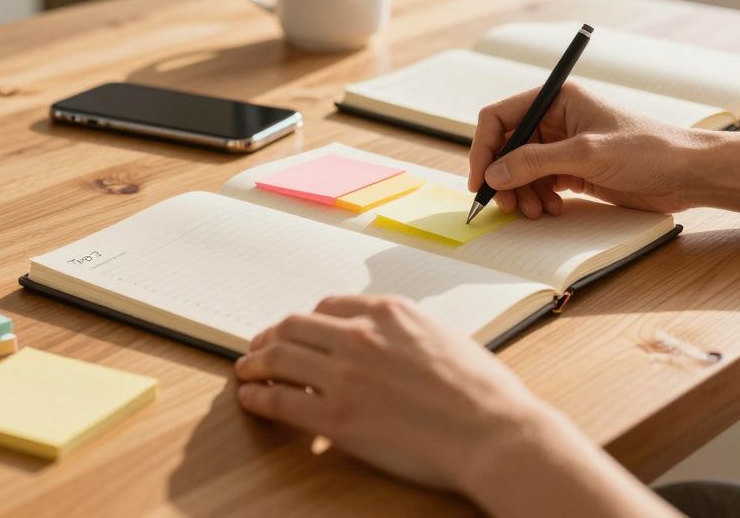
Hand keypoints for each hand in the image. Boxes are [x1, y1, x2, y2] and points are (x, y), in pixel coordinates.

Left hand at [234, 295, 543, 492]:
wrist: (494, 433)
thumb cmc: (485, 395)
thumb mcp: (446, 339)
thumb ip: (409, 336)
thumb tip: (394, 346)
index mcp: (390, 312)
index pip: (329, 306)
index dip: (307, 320)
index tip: (298, 330)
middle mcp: (361, 335)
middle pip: (295, 325)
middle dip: (272, 335)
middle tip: (260, 347)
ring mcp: (345, 374)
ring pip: (280, 356)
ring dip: (255, 362)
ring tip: (245, 371)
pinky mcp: (336, 416)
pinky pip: (280, 400)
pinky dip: (258, 397)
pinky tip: (251, 398)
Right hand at [467, 82, 703, 218]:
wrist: (689, 174)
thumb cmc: (649, 150)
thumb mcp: (587, 154)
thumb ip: (536, 162)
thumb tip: (494, 173)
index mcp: (558, 99)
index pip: (501, 117)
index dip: (484, 147)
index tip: (480, 179)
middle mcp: (557, 119)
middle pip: (508, 147)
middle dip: (503, 177)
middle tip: (505, 205)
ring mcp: (565, 146)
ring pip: (522, 170)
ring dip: (521, 192)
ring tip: (534, 211)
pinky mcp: (575, 170)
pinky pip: (541, 183)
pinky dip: (538, 198)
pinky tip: (551, 209)